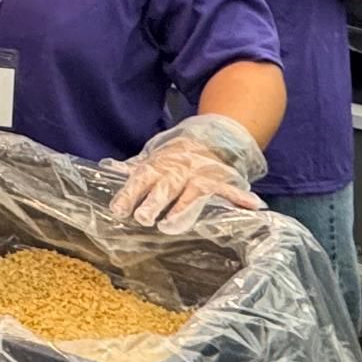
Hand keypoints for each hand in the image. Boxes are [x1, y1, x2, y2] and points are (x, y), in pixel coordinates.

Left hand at [104, 114, 265, 233]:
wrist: (213, 136)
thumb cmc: (177, 154)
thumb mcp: (153, 158)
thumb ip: (133, 167)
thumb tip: (108, 167)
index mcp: (159, 165)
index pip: (141, 178)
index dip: (129, 193)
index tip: (118, 209)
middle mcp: (179, 170)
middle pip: (165, 186)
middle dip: (154, 201)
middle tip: (143, 218)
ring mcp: (201, 175)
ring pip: (192, 193)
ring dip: (182, 209)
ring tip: (171, 225)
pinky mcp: (221, 181)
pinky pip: (230, 191)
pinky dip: (241, 199)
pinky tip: (253, 207)